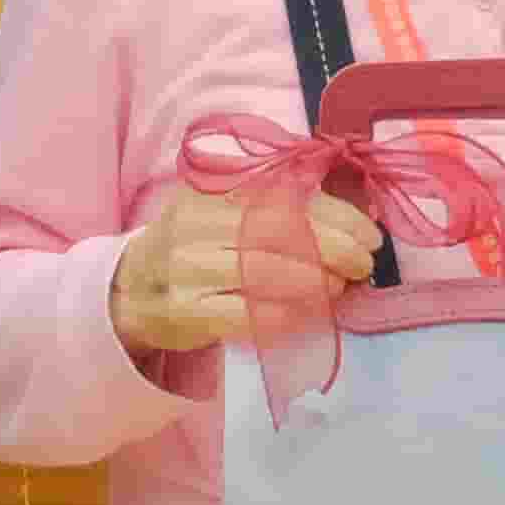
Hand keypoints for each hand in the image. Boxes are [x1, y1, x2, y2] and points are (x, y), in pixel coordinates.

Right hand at [108, 176, 381, 361]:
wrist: (133, 288)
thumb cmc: (198, 244)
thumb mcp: (229, 209)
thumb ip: (286, 203)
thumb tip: (361, 213)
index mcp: (210, 189)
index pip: (285, 195)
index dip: (337, 216)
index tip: (370, 236)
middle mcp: (192, 223)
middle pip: (278, 232)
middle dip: (334, 249)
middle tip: (363, 265)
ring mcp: (184, 268)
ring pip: (264, 273)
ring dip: (315, 283)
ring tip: (338, 287)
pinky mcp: (184, 312)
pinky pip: (248, 315)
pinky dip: (287, 315)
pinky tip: (309, 314)